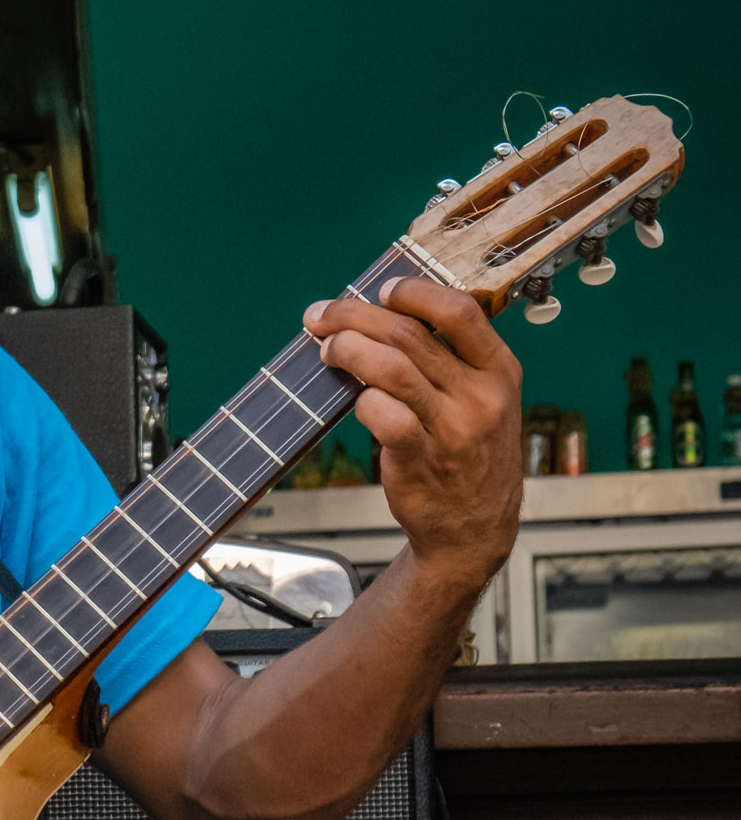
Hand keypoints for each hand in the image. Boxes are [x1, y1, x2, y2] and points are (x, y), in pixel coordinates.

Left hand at [303, 277, 521, 592]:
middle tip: (321, 316)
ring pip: (390, 368)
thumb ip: (445, 360)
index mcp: (499, 370)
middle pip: (408, 334)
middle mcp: (480, 395)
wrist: (472, 529)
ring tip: (325, 349)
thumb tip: (378, 316)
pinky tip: (355, 400)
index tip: (379, 291)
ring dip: (346, 350)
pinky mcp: (422, 459)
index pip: (460, 311)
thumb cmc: (466, 455)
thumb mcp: (480, 401)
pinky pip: (382, 415)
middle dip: (353, 317)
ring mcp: (453, 428)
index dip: (413, 292)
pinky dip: (361, 401)